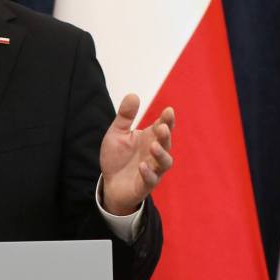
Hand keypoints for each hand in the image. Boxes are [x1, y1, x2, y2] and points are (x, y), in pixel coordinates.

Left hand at [99, 94, 174, 215]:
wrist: (110, 183)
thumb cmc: (117, 157)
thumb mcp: (117, 134)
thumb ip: (125, 117)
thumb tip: (133, 94)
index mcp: (150, 138)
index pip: (163, 126)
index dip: (167, 119)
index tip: (168, 110)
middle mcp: (155, 153)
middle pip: (166, 143)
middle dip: (166, 135)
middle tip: (162, 127)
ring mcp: (153, 169)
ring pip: (164, 162)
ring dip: (161, 154)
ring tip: (153, 146)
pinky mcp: (145, 185)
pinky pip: (151, 180)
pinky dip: (148, 173)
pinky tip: (142, 166)